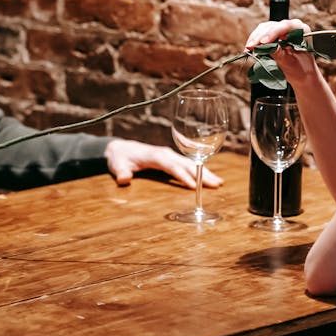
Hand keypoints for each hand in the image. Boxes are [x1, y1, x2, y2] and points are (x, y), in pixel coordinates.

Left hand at [104, 139, 223, 187]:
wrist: (120, 149)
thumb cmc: (120, 158)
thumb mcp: (117, 165)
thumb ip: (121, 172)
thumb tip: (124, 179)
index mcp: (155, 155)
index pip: (171, 165)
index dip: (182, 175)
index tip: (193, 186)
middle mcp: (165, 153)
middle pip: (186, 163)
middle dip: (201, 174)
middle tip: (216, 185)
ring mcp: (170, 155)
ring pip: (191, 163)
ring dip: (205, 172)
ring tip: (219, 183)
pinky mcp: (172, 158)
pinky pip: (188, 164)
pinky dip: (200, 171)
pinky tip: (211, 178)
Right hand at [246, 19, 319, 83]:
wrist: (301, 74)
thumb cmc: (300, 68)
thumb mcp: (290, 62)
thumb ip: (278, 53)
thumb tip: (264, 47)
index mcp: (302, 30)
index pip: (286, 26)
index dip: (273, 33)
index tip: (263, 42)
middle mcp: (292, 26)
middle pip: (273, 26)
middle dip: (260, 36)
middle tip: (250, 47)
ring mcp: (282, 29)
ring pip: (265, 28)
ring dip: (255, 38)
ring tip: (248, 48)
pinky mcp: (273, 34)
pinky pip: (261, 33)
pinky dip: (255, 40)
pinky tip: (249, 48)